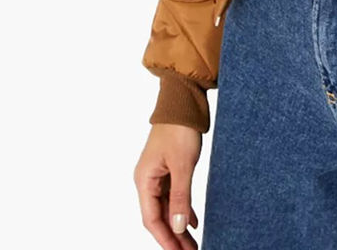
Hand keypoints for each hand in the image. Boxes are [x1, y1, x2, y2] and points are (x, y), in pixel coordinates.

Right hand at [134, 124, 202, 248]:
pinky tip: (191, 221)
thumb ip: (180, 196)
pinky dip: (182, 208)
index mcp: (144, 180)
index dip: (165, 239)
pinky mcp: (169, 168)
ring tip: (192, 243)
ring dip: (178, 225)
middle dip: (173, 236)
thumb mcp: (183, 165)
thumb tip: (177, 227)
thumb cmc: (180, 128)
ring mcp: (157, 174)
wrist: (183, 101)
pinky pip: (173, 195)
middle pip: (158, 216)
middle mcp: (147, 180)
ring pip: (166, 207)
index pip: (151, 219)